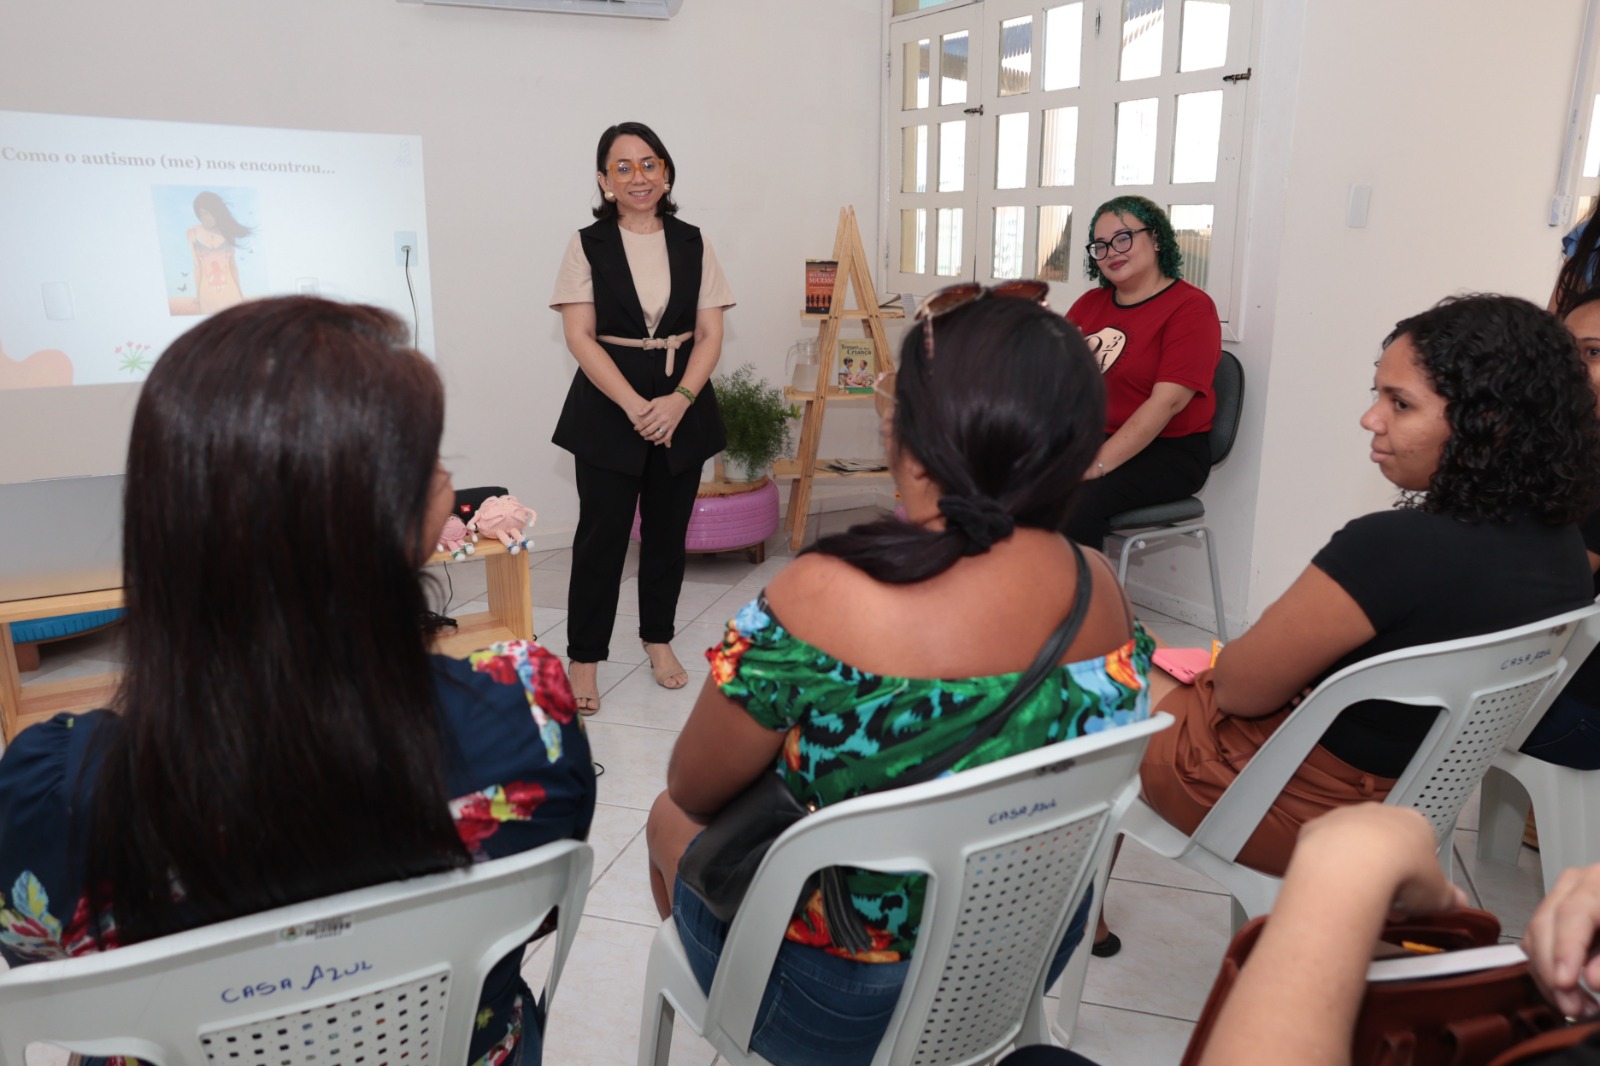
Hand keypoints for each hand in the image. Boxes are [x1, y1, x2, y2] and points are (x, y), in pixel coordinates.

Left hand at [633, 392, 691, 446]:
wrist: (680, 400)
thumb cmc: (666, 400)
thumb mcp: (655, 401)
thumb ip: (646, 408)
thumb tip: (638, 413)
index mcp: (656, 413)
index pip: (645, 423)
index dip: (638, 427)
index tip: (635, 428)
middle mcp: (662, 420)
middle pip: (649, 430)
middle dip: (643, 433)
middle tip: (640, 433)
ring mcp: (668, 424)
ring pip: (657, 435)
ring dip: (650, 438)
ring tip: (646, 438)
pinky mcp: (673, 427)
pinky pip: (667, 437)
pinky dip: (661, 441)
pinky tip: (656, 442)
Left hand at [1293, 805, 1468, 917]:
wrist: (1353, 865)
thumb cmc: (1401, 874)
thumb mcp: (1438, 894)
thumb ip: (1449, 896)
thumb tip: (1458, 901)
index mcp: (1414, 822)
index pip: (1419, 847)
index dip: (1417, 876)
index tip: (1412, 898)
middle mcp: (1378, 813)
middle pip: (1384, 844)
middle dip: (1386, 873)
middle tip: (1386, 905)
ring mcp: (1345, 816)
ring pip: (1352, 844)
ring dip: (1356, 868)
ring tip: (1359, 899)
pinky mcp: (1316, 827)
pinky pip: (1324, 847)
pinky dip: (1328, 865)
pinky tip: (1333, 885)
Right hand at [1524, 865, 1599, 1019]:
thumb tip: (1592, 980)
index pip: (1574, 913)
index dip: (1566, 949)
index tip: (1566, 983)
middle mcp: (1578, 882)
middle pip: (1547, 923)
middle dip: (1552, 970)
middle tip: (1570, 1007)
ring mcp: (1563, 894)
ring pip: (1536, 934)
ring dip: (1547, 974)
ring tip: (1573, 1006)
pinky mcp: (1556, 912)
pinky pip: (1537, 939)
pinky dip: (1547, 968)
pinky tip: (1568, 991)